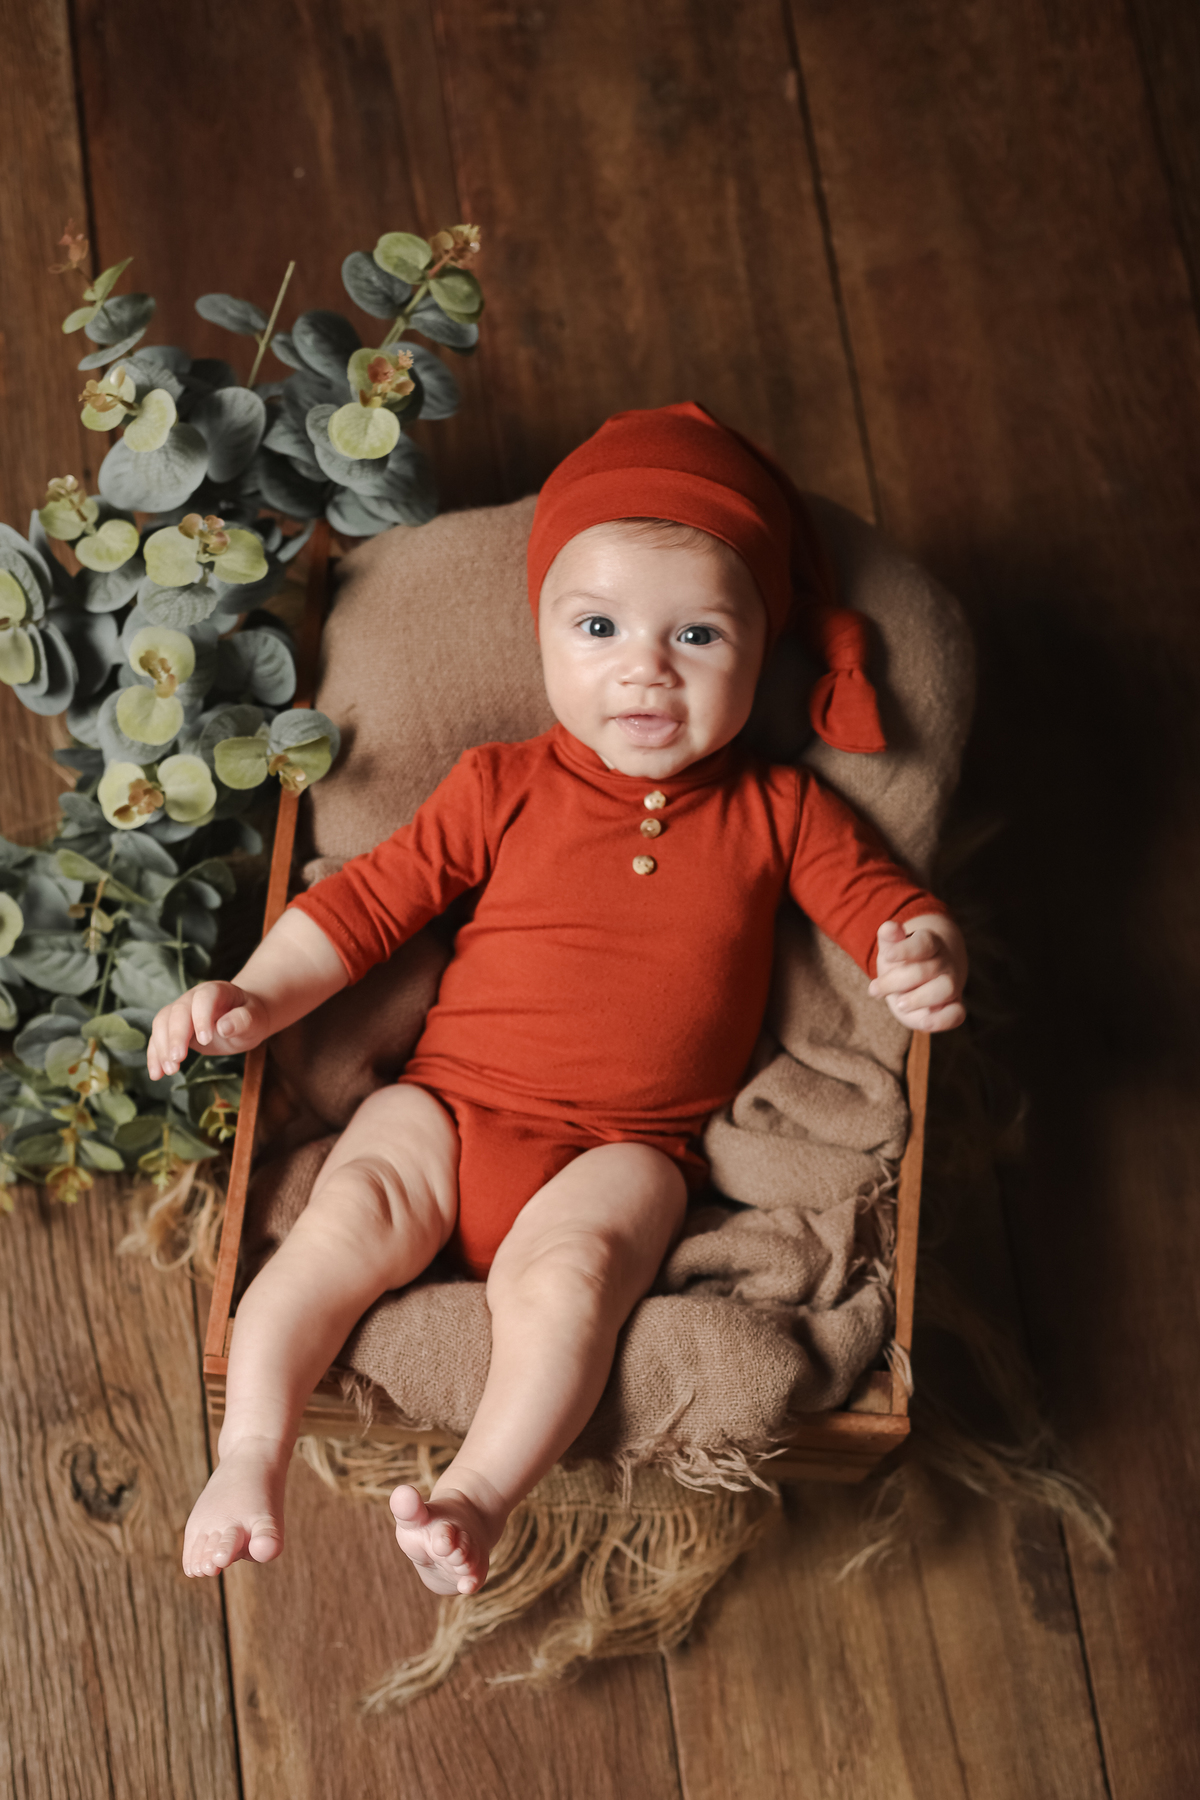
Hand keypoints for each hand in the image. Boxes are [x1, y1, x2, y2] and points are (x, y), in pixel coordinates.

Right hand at [147, 981, 272, 1079]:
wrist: (244, 1018)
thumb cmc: (251, 1017)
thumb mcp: (255, 1019)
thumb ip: (242, 1021)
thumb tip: (224, 1028)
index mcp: (215, 991)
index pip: (203, 999)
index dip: (201, 1018)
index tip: (205, 1040)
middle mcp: (193, 998)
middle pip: (177, 1012)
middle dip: (175, 1036)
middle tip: (178, 1059)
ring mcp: (180, 1012)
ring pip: (162, 1023)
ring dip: (162, 1047)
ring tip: (169, 1070)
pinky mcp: (173, 1028)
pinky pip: (158, 1038)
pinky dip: (155, 1055)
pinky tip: (156, 1074)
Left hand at [868, 913, 966, 1032]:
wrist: (922, 977)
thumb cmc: (903, 962)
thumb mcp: (892, 948)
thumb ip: (889, 939)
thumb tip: (888, 927)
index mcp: (930, 943)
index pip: (923, 943)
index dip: (905, 949)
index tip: (887, 955)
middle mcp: (944, 963)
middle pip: (924, 970)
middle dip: (896, 981)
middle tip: (875, 989)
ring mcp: (951, 985)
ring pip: (946, 988)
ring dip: (919, 998)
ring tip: (899, 1003)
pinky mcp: (953, 1007)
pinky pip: (957, 1014)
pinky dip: (943, 1020)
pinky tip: (923, 1023)